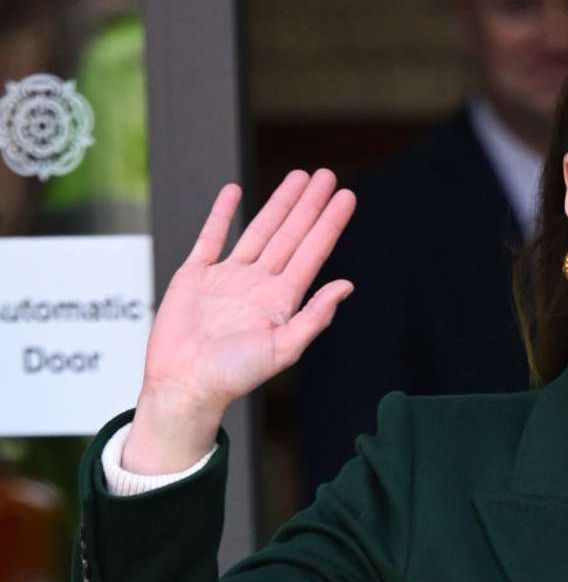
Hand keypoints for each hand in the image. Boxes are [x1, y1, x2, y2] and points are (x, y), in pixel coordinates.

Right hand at [124, 169, 354, 473]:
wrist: (185, 385)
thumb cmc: (234, 375)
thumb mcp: (284, 349)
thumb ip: (315, 316)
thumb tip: (347, 285)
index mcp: (282, 299)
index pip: (313, 251)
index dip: (330, 223)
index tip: (346, 197)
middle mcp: (259, 283)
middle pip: (291, 234)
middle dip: (309, 204)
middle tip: (327, 175)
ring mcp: (228, 276)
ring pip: (259, 230)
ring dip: (279, 203)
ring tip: (298, 178)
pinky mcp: (195, 275)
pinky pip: (211, 237)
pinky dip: (222, 214)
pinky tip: (234, 193)